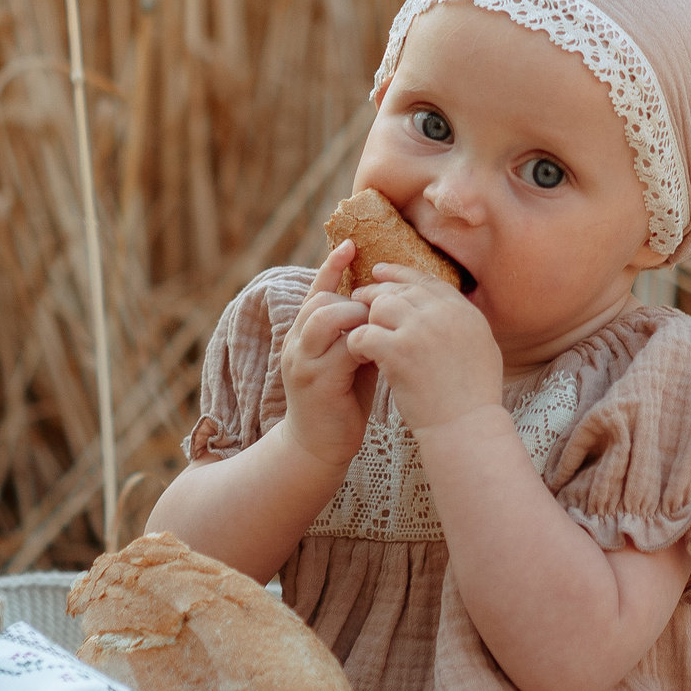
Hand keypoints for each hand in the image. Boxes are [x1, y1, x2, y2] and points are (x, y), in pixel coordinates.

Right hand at [277, 244, 375, 468]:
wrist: (319, 446)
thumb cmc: (341, 399)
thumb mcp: (350, 358)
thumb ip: (361, 331)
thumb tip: (393, 302)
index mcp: (305, 333)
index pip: (316, 289)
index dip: (332, 266)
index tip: (352, 244)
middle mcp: (297, 342)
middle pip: (322, 299)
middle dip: (355, 299)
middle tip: (383, 314)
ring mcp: (302, 361)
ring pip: (326, 317)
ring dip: (358, 318)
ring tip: (379, 332)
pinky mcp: (314, 382)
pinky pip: (340, 350)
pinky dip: (364, 345)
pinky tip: (381, 353)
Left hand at [348, 264, 502, 429]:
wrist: (466, 428)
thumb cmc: (474, 398)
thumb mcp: (482, 349)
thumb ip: (463, 323)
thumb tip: (448, 308)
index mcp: (465, 312)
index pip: (427, 282)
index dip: (401, 275)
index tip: (380, 272)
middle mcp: (445, 314)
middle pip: (400, 290)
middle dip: (376, 293)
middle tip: (357, 299)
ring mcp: (421, 330)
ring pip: (379, 306)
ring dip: (367, 318)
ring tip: (361, 333)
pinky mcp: (398, 351)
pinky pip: (364, 333)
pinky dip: (357, 342)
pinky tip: (358, 354)